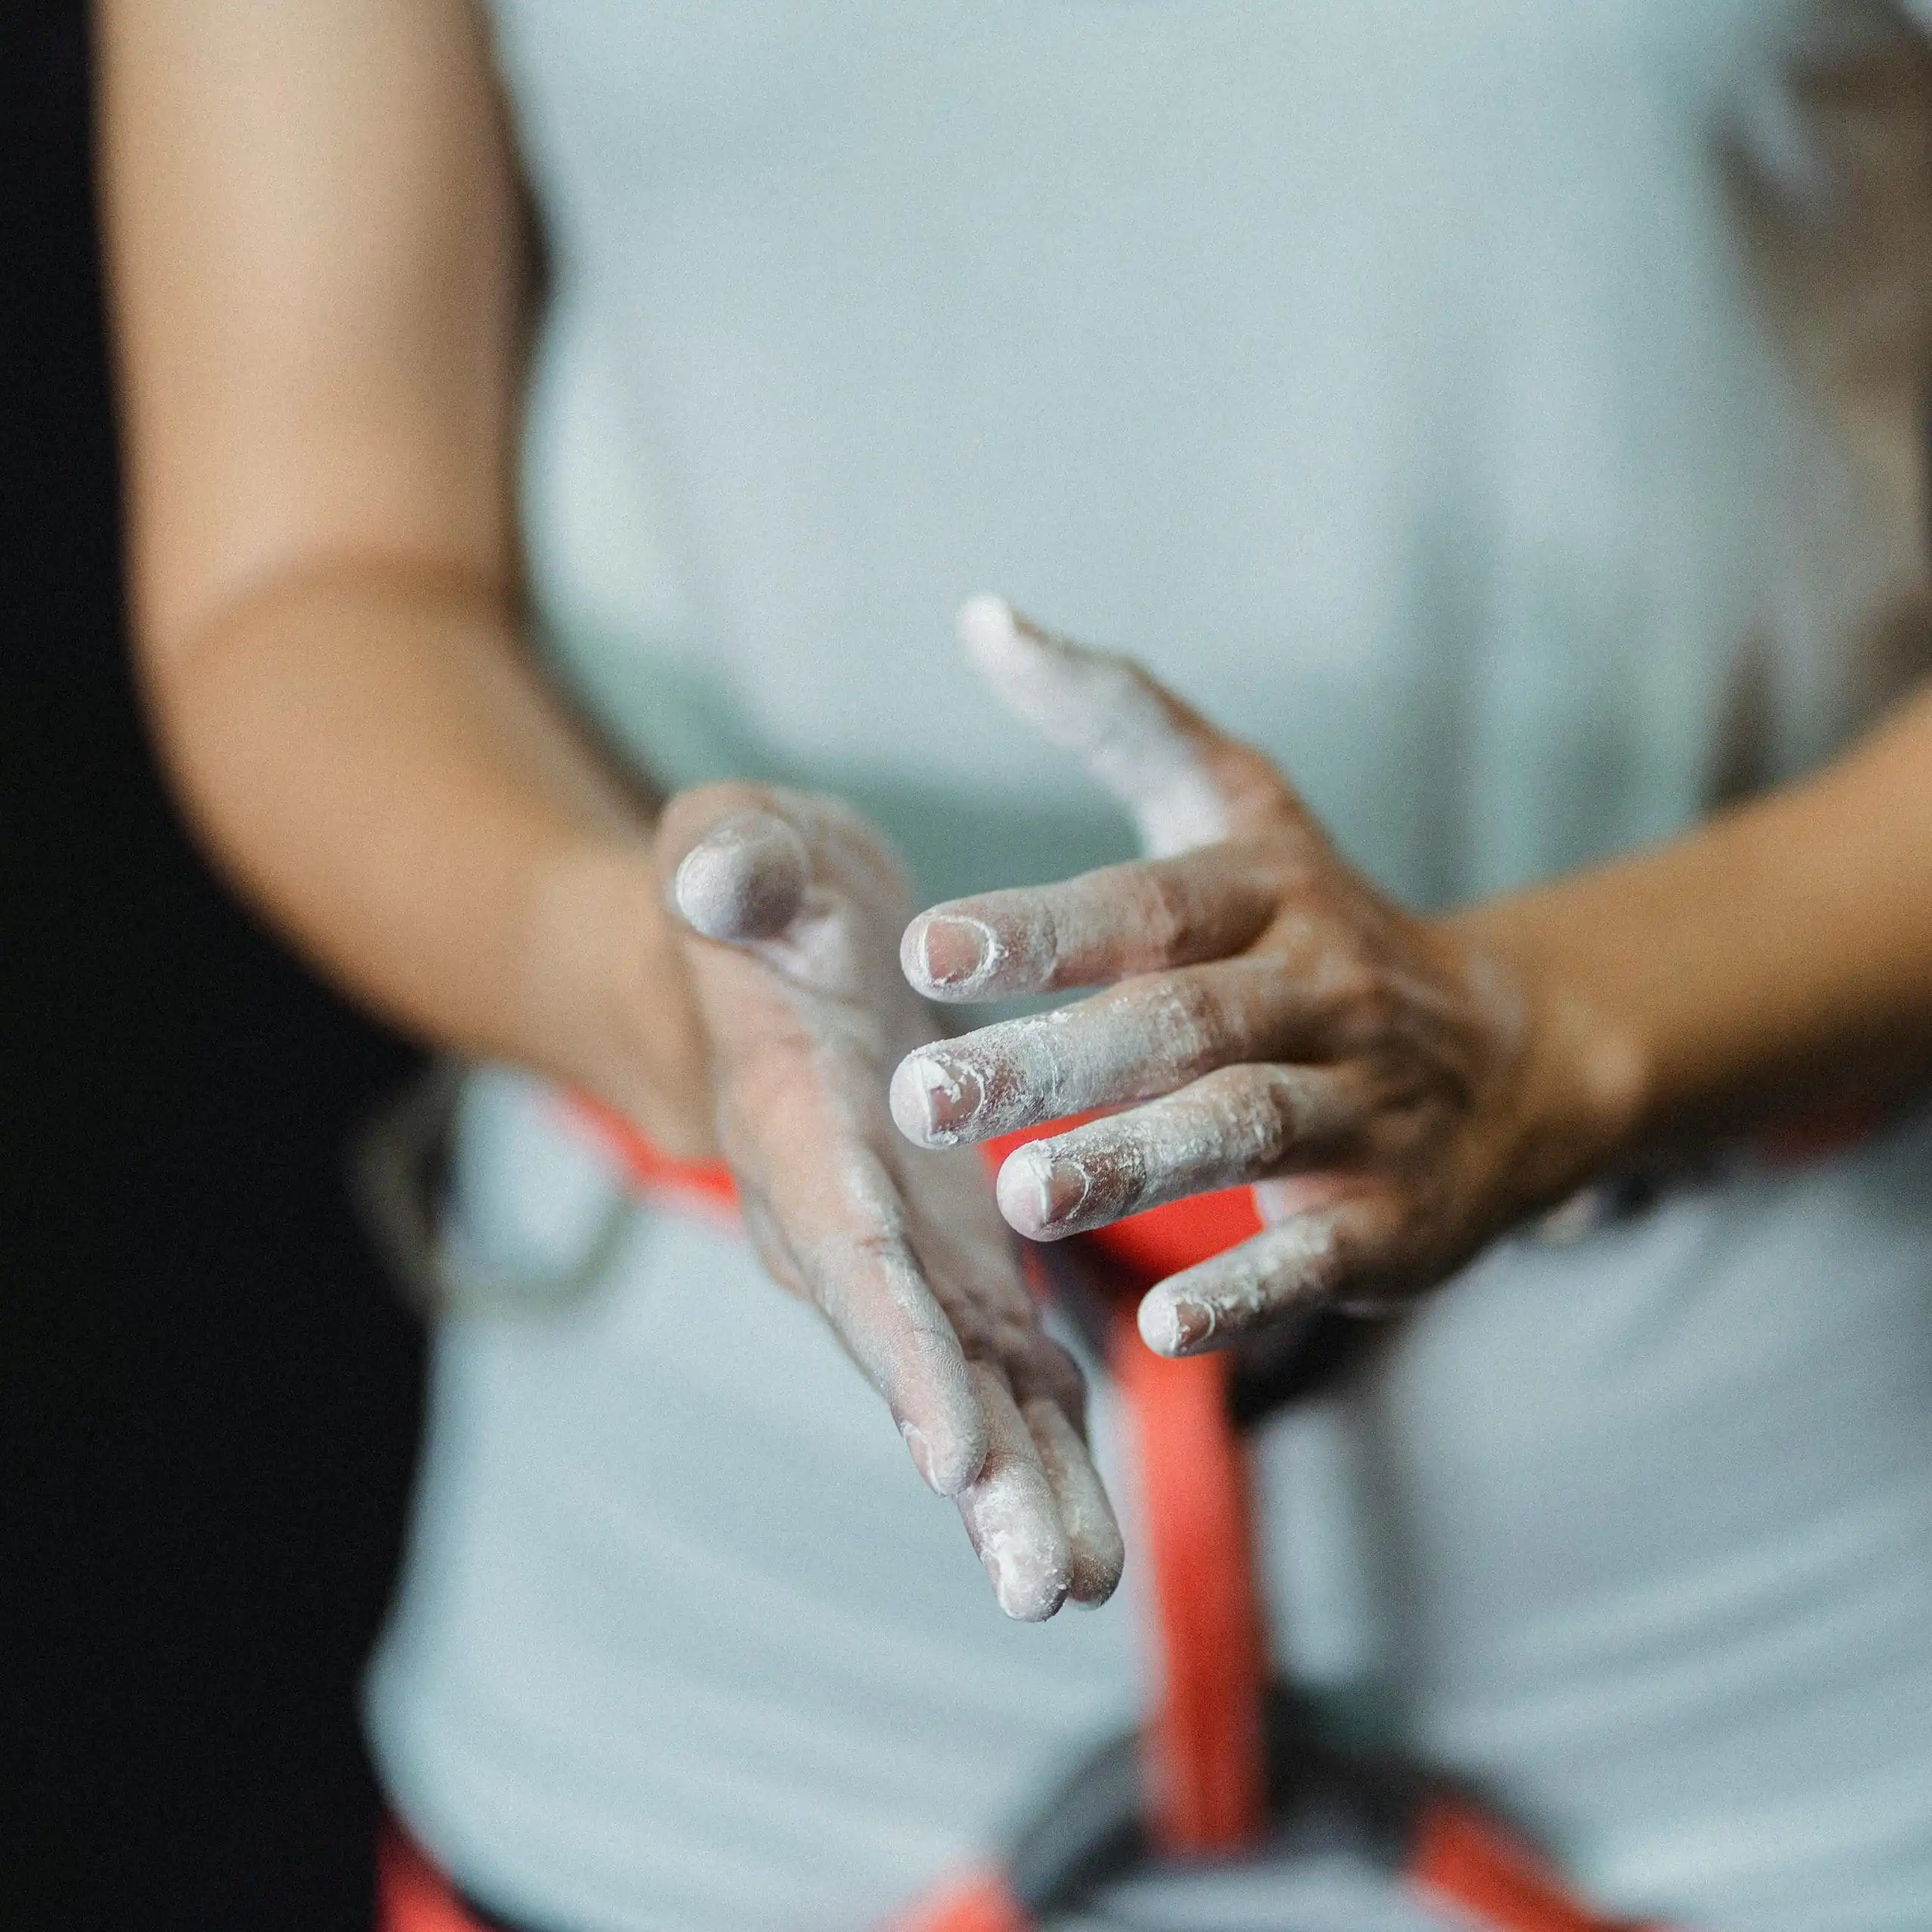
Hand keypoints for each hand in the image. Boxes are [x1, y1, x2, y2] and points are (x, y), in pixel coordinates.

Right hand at [651, 782, 1123, 1618]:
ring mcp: (906, 1252)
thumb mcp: (740, 846)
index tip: (952, 1448)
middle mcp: (844, 1218)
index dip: (899, 1345)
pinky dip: (1043, 1445)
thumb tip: (721, 874)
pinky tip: (1092, 1542)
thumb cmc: (759, 896)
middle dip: (972, 1466)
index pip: (849, 1245)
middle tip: (1034, 1580)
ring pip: (965, 1385)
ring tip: (1072, 1589)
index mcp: (800, 1121)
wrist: (768, 959)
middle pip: (911, 1356)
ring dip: (1018, 1490)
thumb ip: (733, 867)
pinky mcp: (955, 1259)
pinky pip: (1004, 1364)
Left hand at [889, 597, 1638, 1358]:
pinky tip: (1165, 1328)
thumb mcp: (1237, 807)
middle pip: (1182, 1022)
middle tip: (926, 1097)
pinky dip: (1252, 1289)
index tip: (924, 948)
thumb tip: (982, 617)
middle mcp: (1322, 990)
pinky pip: (1325, 1254)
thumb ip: (1117, 716)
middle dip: (1054, 1062)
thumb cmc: (1319, 925)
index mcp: (1267, 893)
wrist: (1515, 1057)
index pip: (1148, 905)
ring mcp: (1368, 1107)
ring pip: (1248, 1128)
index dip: (1042, 924)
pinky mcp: (1399, 1215)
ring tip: (1023, 1196)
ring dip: (1138, 1162)